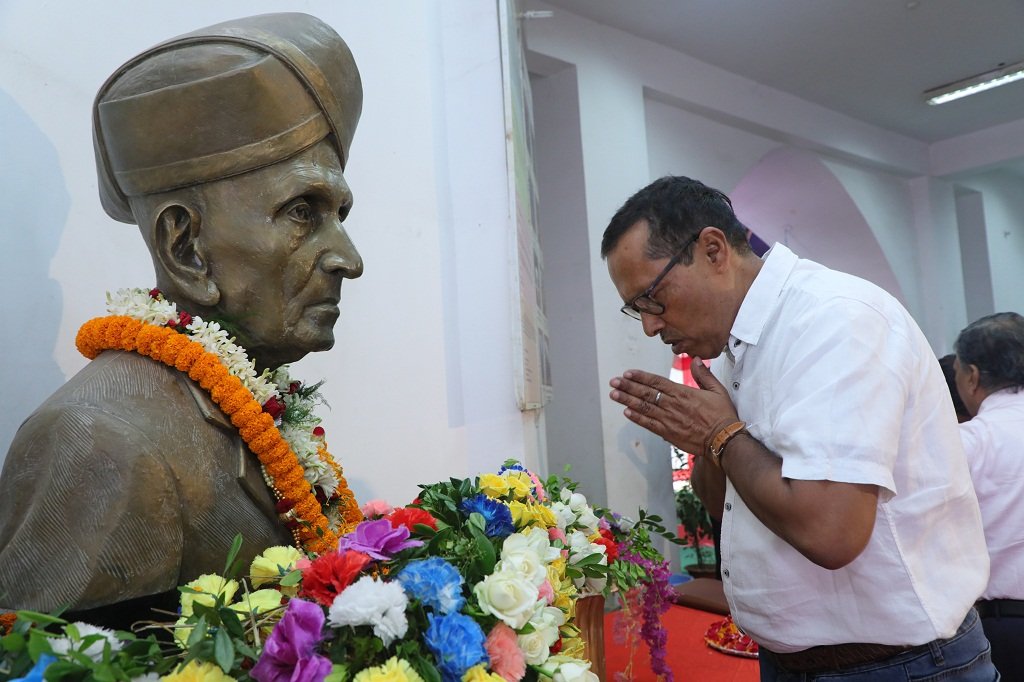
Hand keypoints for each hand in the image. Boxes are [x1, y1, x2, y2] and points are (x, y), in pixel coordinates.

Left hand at [608, 357, 739, 457]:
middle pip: (646, 393)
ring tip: (614, 394)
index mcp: (683, 392)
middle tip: (614, 381)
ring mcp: (669, 419)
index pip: (657, 382)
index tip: (628, 373)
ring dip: (627, 400)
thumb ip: (704, 375)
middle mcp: (673, 404)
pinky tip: (626, 412)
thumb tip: (695, 360)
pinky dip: (637, 418)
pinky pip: (649, 424)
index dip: (640, 377)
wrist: (724, 440)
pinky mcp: (668, 432)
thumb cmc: (722, 416)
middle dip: (628, 386)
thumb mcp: (718, 390)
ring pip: (644, 407)